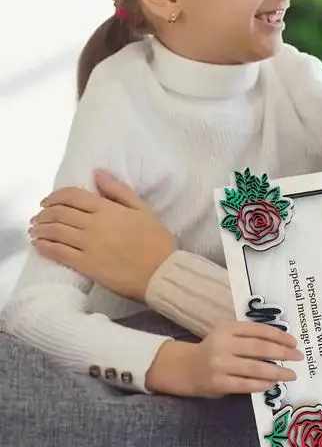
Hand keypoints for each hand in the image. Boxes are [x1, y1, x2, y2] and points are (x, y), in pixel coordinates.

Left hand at [30, 171, 174, 302]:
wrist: (161, 272)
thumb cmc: (156, 240)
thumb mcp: (143, 209)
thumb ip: (119, 191)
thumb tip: (97, 174)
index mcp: (108, 209)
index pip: (72, 196)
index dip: (54, 196)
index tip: (47, 201)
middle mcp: (94, 224)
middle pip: (59, 213)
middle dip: (44, 213)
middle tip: (39, 217)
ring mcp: (88, 245)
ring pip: (55, 231)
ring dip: (41, 229)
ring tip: (36, 230)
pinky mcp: (85, 265)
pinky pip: (58, 252)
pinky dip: (44, 247)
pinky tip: (39, 245)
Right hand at [145, 322, 303, 396]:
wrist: (187, 368)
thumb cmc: (215, 348)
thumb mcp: (229, 334)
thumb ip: (250, 335)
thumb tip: (283, 342)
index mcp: (228, 328)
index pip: (259, 330)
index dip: (279, 336)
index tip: (294, 342)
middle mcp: (224, 344)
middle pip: (260, 349)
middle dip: (282, 353)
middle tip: (298, 357)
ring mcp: (220, 365)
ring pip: (255, 369)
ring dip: (277, 372)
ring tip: (291, 374)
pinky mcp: (219, 383)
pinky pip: (245, 385)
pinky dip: (262, 385)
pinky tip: (273, 383)